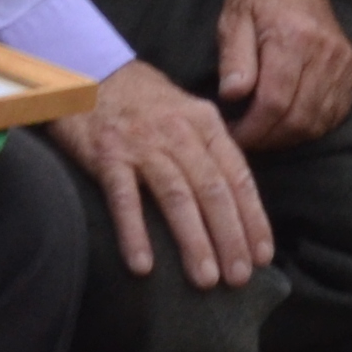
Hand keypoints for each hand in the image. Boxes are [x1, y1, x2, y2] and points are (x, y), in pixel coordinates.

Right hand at [46, 58, 270, 285]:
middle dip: (230, 238)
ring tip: (205, 279)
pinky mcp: (107, 155)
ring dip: (194, 241)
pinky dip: (135, 233)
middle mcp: (178, 133)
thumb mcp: (186, 113)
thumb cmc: (142, 102)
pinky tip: (143, 266)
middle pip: (212, 190)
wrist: (88, 72)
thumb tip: (237, 205)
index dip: (253, 218)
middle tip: (239, 278)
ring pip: (176, 197)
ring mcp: (142, 144)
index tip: (263, 255)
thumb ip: (211, 151)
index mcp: (205, 124)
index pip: (237, 177)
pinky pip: (124, 199)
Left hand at [216, 0, 351, 148]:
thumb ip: (234, 59)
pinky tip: (288, 124)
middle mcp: (325, 52)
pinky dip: (311, 127)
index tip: (233, 135)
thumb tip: (233, 97)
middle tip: (246, 139)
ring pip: (319, 122)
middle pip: (299, 118)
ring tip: (263, 133)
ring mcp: (343, 62)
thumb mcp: (232, 20)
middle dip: (269, 138)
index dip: (253, 129)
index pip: (275, 102)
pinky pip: (335, 113)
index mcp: (293, 37)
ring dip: (289, 137)